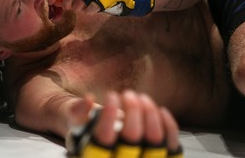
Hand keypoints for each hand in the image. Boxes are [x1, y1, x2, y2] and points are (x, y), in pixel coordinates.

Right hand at [66, 91, 182, 157]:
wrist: (97, 137)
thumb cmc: (83, 128)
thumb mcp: (72, 119)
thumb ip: (76, 111)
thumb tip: (88, 100)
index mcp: (94, 155)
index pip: (105, 139)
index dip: (108, 115)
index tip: (111, 96)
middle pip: (132, 138)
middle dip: (132, 110)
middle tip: (127, 93)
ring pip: (155, 141)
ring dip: (150, 113)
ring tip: (140, 97)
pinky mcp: (159, 157)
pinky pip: (171, 145)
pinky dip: (168, 125)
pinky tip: (159, 110)